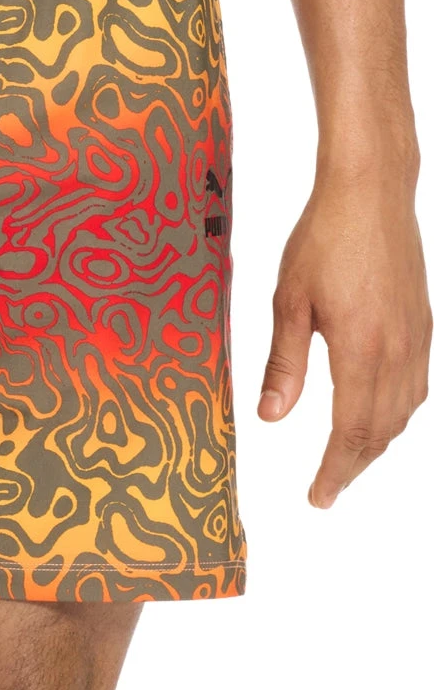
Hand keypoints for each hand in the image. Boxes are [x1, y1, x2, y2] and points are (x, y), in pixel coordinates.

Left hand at [257, 170, 430, 507]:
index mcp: (362, 351)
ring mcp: (417, 337)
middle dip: (354, 464)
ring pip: (404, 409)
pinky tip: (379, 411)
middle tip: (327, 488)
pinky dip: (396, 410)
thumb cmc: (324, 239)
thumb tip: (271, 417)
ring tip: (348, 458)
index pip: (352, 431)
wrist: (371, 192)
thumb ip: (283, 363)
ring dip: (377, 440)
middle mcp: (398, 351)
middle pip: (382, 429)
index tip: (317, 496)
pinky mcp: (422, 322)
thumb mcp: (288, 302)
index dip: (335, 470)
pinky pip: (416, 383)